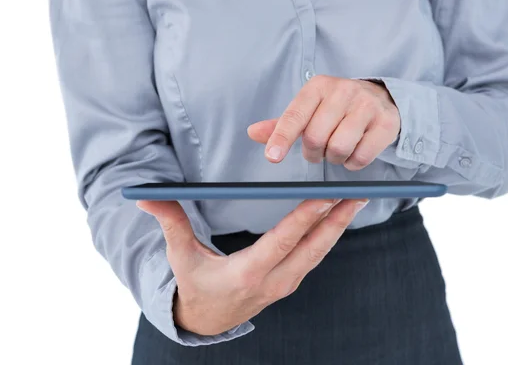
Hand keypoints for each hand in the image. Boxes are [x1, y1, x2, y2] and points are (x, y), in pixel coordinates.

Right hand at [137, 197, 368, 335]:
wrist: (208, 320)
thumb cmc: (195, 285)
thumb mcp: (180, 257)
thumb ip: (170, 223)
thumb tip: (145, 196)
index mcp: (249, 272)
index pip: (283, 240)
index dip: (305, 218)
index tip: (325, 196)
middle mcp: (274, 280)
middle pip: (312, 247)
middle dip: (336, 219)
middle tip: (356, 193)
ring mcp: (286, 283)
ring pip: (319, 252)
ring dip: (338, 226)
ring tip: (355, 201)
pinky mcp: (291, 281)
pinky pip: (315, 256)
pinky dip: (329, 236)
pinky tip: (339, 218)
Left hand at [247, 76, 400, 170]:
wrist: (382, 98)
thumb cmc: (337, 108)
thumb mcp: (310, 109)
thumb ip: (283, 124)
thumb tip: (252, 132)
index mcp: (318, 86)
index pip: (295, 116)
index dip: (282, 138)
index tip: (273, 157)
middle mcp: (343, 91)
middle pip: (315, 137)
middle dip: (313, 153)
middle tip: (318, 151)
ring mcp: (366, 106)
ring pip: (338, 148)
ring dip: (334, 158)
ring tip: (337, 150)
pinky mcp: (385, 123)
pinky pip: (361, 156)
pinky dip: (353, 163)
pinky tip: (354, 153)